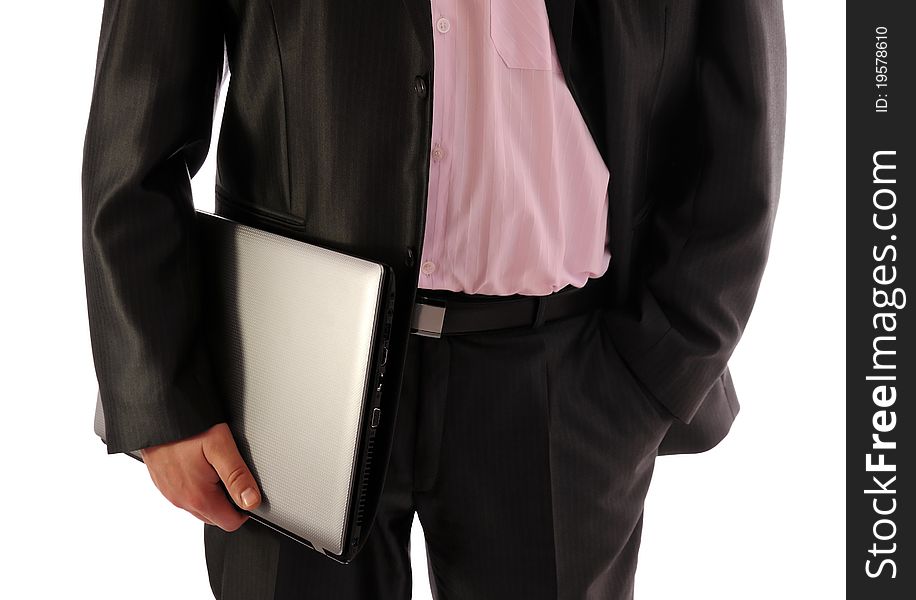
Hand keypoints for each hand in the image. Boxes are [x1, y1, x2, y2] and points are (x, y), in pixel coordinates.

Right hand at [139, 422, 261, 531]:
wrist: (157, 414)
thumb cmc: (187, 427)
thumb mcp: (220, 446)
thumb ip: (237, 476)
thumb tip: (252, 502)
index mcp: (198, 497)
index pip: (230, 523)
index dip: (245, 508)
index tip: (248, 487)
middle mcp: (181, 500)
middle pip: (215, 516)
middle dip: (229, 501)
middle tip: (232, 471)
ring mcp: (170, 493)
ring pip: (200, 506)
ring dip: (213, 493)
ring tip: (216, 464)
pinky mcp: (163, 483)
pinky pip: (186, 494)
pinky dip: (197, 486)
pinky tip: (200, 463)